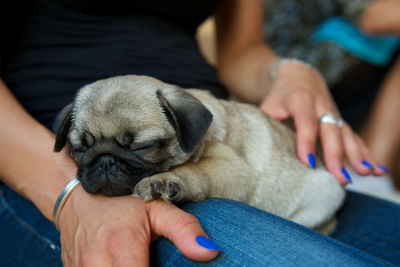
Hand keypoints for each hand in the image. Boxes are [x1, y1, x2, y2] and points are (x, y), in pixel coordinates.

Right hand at [59, 185, 218, 265]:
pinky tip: (127, 265)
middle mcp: (95, 263)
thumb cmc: (120, 202)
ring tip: (143, 263)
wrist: (77, 201)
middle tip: (157, 264)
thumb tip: (210, 251)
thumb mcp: (156, 207)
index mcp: (120, 246)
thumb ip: (184, 228)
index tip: (167, 266)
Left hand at [260, 61, 385, 184]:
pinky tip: (378, 169)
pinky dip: (367, 153)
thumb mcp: (269, 105)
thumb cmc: (280, 95)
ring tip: (366, 173)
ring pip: (348, 134)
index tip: (307, 163)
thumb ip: (266, 123)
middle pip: (331, 131)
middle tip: (340, 178)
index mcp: (301, 100)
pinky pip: (356, 138)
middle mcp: (322, 106)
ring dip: (358, 155)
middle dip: (337, 155)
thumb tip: (258, 150)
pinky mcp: (341, 121)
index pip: (305, 122)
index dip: (306, 142)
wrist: (299, 75)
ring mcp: (334, 114)